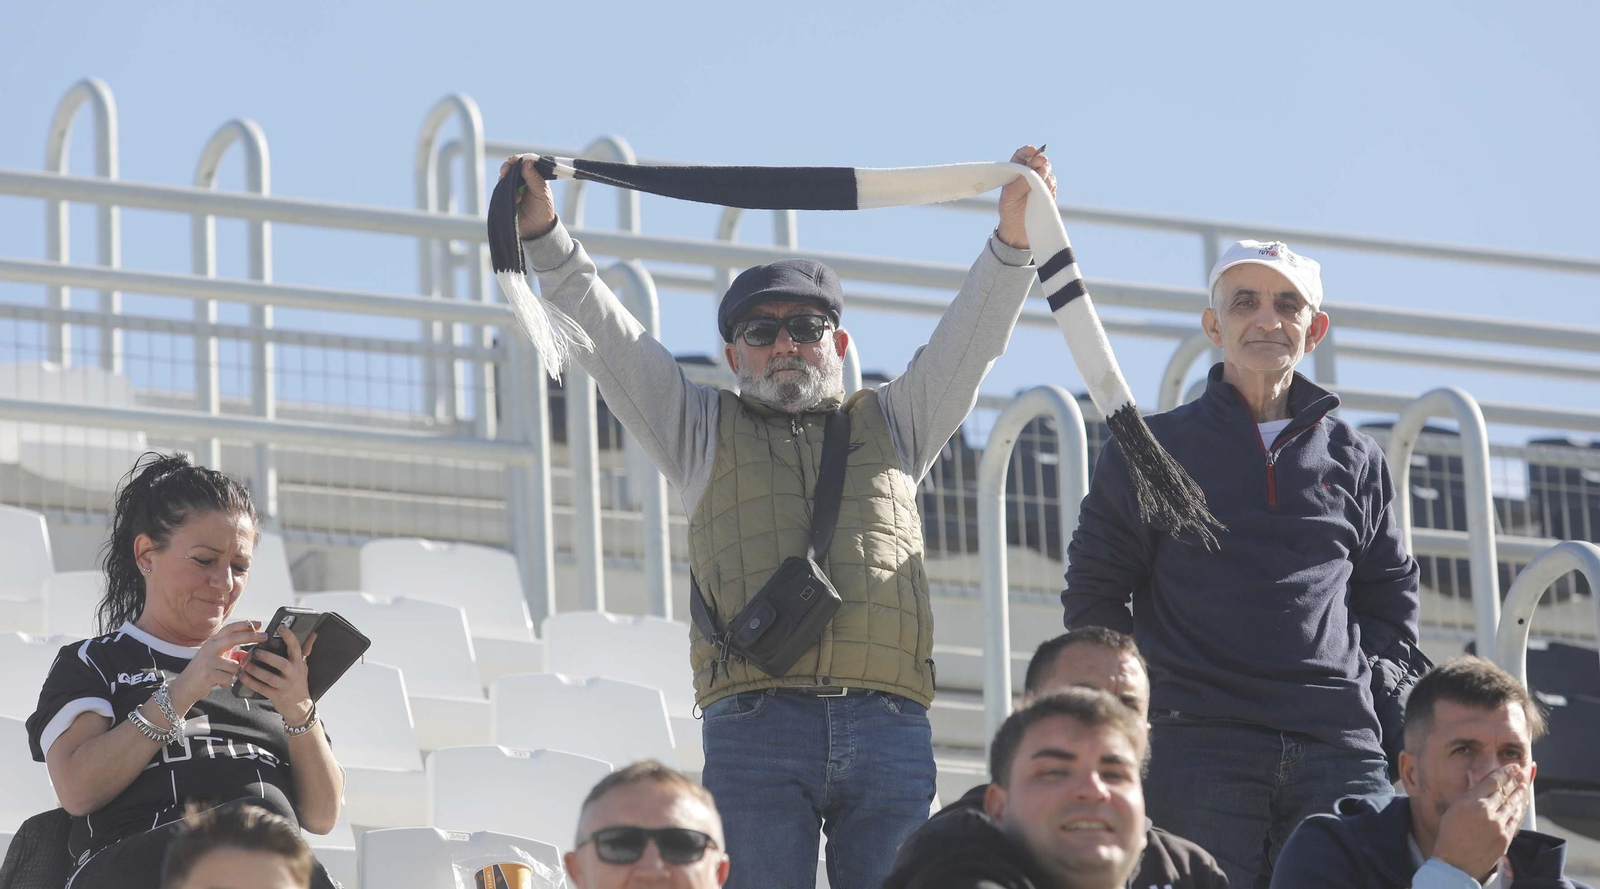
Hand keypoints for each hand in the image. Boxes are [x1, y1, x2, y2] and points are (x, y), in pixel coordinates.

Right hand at [170, 620, 263, 711]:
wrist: (185, 687)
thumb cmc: (205, 671)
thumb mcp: (217, 659)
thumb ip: (232, 654)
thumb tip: (249, 653)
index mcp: (212, 642)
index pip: (230, 629)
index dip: (245, 625)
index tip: (259, 623)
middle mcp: (209, 648)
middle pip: (233, 638)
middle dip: (251, 636)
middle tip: (265, 636)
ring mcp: (207, 661)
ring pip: (235, 665)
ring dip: (234, 673)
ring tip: (223, 676)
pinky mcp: (208, 674)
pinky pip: (229, 678)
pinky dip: (228, 682)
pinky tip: (219, 683)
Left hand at [237, 626, 318, 728]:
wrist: (299, 707)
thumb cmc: (299, 682)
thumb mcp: (303, 666)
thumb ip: (305, 649)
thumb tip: (313, 633)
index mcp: (299, 663)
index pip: (296, 647)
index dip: (289, 636)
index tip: (280, 627)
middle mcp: (293, 673)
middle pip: (281, 664)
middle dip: (267, 657)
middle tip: (254, 651)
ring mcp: (284, 686)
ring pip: (269, 677)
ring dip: (255, 670)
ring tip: (244, 663)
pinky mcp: (276, 696)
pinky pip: (261, 688)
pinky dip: (250, 682)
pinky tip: (242, 676)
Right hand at [498, 155, 557, 239]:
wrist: (536, 229)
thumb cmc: (542, 210)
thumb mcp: (542, 193)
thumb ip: (534, 178)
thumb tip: (527, 161)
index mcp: (534, 176)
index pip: (526, 162)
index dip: (520, 159)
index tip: (514, 159)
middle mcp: (523, 180)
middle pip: (512, 167)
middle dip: (508, 167)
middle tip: (506, 170)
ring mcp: (513, 188)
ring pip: (505, 177)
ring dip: (507, 180)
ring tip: (515, 192)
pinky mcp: (505, 196)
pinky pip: (500, 189)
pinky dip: (504, 191)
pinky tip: (515, 200)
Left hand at [997, 145, 1054, 249]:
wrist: (1018, 231)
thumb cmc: (1009, 210)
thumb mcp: (1010, 196)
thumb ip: (1021, 183)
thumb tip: (1037, 171)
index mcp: (1016, 170)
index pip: (1022, 155)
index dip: (1027, 150)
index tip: (1032, 150)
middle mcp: (1029, 173)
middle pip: (1038, 160)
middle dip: (1040, 160)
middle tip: (1041, 163)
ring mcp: (1040, 182)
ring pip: (1047, 171)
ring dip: (1045, 174)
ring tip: (1039, 185)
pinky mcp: (1049, 191)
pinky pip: (1052, 184)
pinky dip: (1049, 185)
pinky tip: (1044, 193)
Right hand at [1431, 764, 1528, 879]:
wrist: (1455, 863)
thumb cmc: (1450, 835)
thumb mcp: (1454, 809)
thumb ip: (1469, 794)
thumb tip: (1479, 779)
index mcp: (1470, 802)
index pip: (1493, 781)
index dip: (1505, 773)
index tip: (1512, 767)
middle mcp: (1486, 811)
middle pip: (1505, 791)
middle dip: (1515, 780)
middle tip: (1522, 772)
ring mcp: (1498, 825)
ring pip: (1513, 805)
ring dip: (1520, 794)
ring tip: (1523, 786)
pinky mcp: (1505, 838)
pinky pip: (1516, 820)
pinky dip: (1520, 810)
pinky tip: (1521, 804)